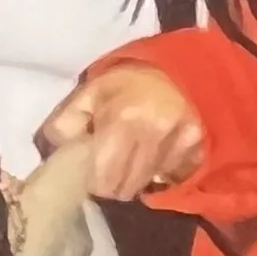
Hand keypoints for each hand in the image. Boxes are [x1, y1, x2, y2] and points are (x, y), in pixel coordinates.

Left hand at [35, 62, 207, 203]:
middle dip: (115, 186)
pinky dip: (162, 173)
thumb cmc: (122, 84)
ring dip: (139, 180)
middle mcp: (154, 132)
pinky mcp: (197, 145)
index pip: (104, 179)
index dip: (95, 182)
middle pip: (128, 188)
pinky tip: (155, 156)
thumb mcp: (87, 95)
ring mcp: (180, 140)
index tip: (92, 175)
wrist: (169, 67)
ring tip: (132, 160)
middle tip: (111, 172)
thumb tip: (58, 153)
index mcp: (121, 120)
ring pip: (151, 185)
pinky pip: (174, 176)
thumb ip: (65, 124)